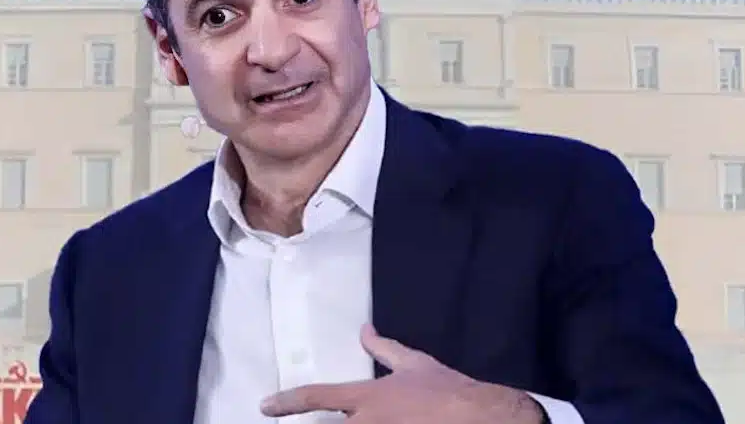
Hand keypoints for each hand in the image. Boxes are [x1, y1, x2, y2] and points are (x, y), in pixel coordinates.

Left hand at [261, 324, 543, 422]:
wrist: (480, 418)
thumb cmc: (447, 390)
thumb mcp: (415, 364)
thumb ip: (385, 349)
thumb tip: (365, 330)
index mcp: (365, 398)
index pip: (315, 397)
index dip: (285, 402)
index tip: (264, 406)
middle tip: (297, 419)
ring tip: (340, 422)